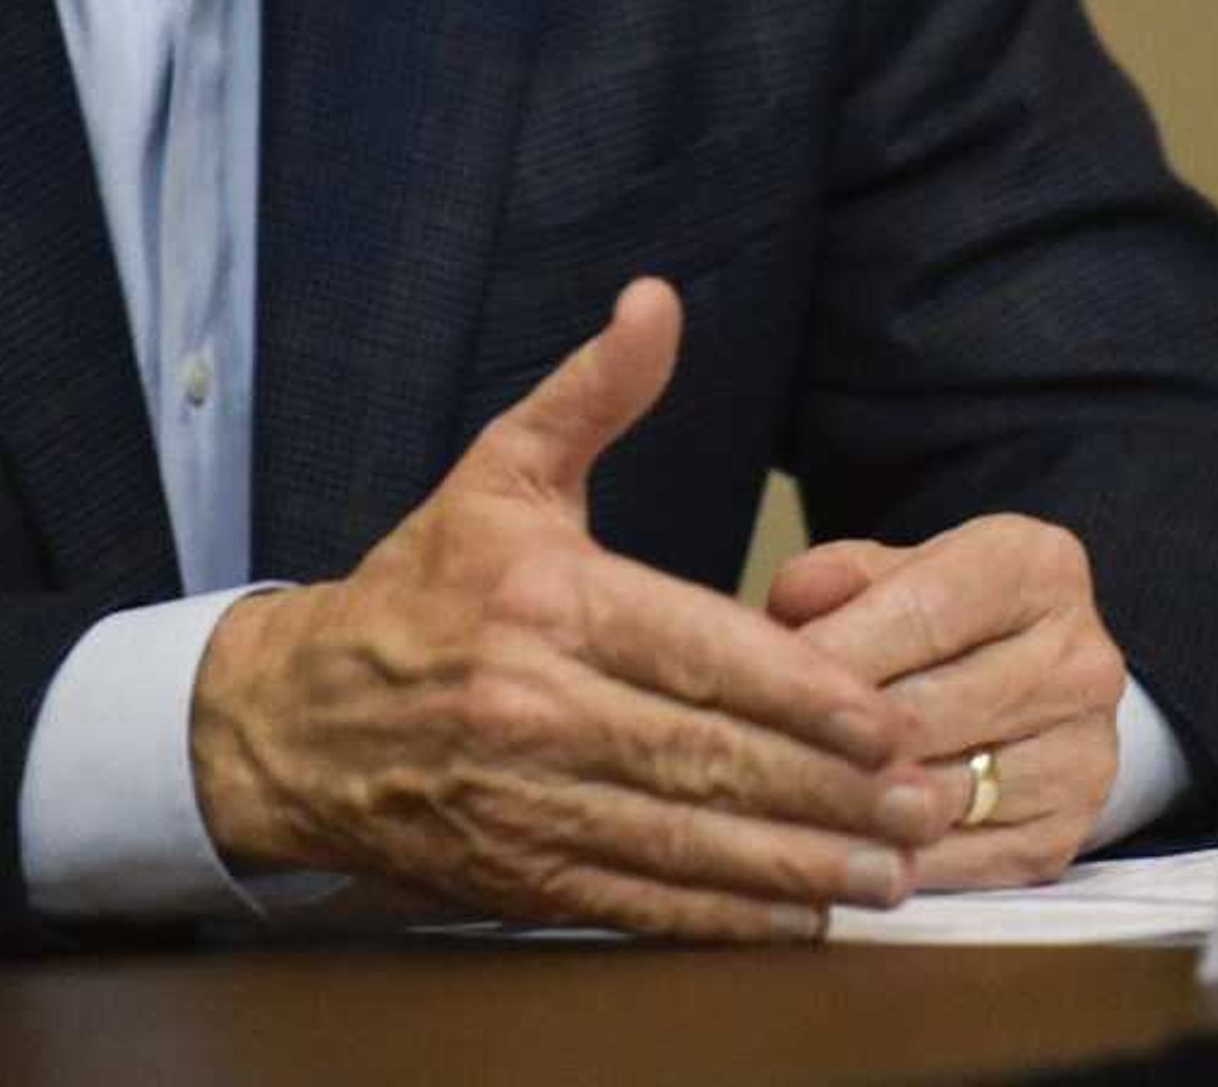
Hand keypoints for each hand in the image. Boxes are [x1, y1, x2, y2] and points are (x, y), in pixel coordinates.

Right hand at [187, 277, 952, 936]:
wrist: (292, 721)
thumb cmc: (420, 588)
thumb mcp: (501, 471)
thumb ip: (595, 392)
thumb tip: (656, 300)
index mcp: (544, 602)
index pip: (697, 653)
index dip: (801, 694)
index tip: (886, 719)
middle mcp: (532, 708)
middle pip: (706, 757)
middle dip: (827, 789)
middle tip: (925, 802)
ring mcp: (522, 804)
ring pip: (684, 840)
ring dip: (797, 864)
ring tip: (892, 871)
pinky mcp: (516, 878)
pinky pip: (638, 902)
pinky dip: (723, 916)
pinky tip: (800, 917)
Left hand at [767, 515, 1127, 888]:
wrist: (1035, 690)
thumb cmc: (942, 622)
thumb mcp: (897, 573)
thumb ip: (839, 577)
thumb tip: (791, 602)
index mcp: (1037, 568)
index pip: (925, 613)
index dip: (834, 650)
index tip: (762, 678)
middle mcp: (1080, 660)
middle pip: (926, 712)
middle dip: (830, 734)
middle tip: (756, 750)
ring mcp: (1082, 755)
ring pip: (937, 794)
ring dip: (852, 804)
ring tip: (783, 800)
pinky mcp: (1062, 836)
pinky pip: (955, 862)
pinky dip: (886, 857)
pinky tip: (833, 844)